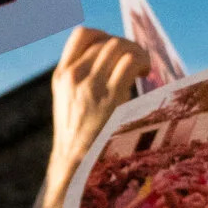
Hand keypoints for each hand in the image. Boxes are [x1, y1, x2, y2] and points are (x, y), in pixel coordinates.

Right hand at [20, 28, 148, 207]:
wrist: (74, 171)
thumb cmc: (80, 145)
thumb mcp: (71, 109)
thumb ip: (83, 86)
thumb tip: (115, 69)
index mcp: (61, 77)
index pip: (81, 36)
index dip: (105, 35)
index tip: (117, 50)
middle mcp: (73, 77)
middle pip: (106, 40)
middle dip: (128, 47)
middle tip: (139, 64)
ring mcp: (90, 86)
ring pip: (119, 46)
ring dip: (137, 53)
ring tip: (144, 69)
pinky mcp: (109, 97)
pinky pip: (130, 62)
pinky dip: (142, 62)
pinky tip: (146, 75)